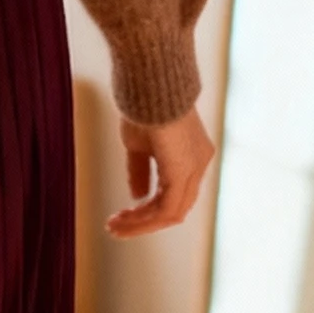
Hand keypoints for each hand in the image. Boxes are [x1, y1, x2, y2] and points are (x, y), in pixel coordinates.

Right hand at [107, 108, 214, 239]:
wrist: (149, 84)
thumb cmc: (143, 105)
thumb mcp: (138, 144)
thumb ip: (140, 172)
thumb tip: (137, 196)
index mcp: (193, 155)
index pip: (176, 193)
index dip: (149, 209)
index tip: (123, 215)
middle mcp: (199, 163)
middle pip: (176, 208)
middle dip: (144, 222)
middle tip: (116, 227)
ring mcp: (194, 169)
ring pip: (171, 213)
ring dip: (141, 224)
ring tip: (114, 227)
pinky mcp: (183, 172)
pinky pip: (166, 209)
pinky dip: (144, 219)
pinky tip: (124, 219)